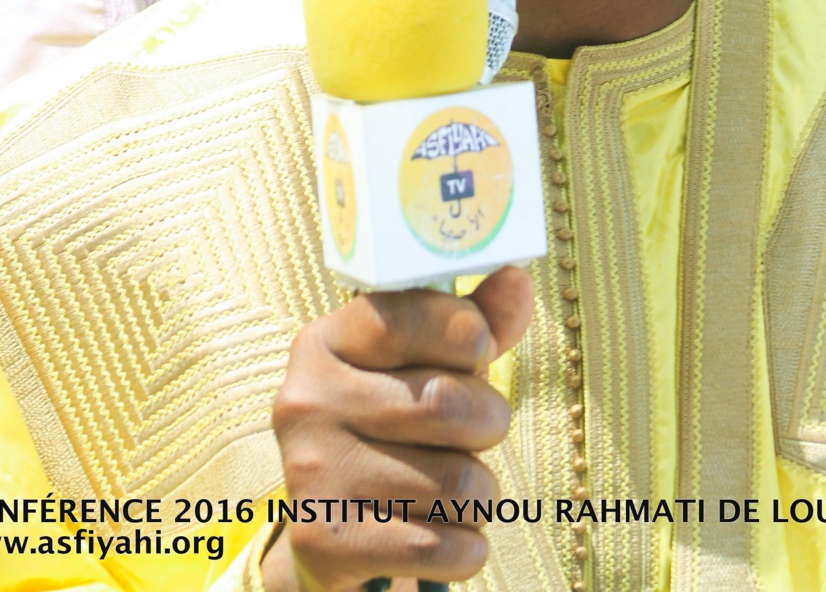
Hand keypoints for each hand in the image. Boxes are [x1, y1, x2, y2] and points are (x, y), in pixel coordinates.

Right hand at [263, 266, 533, 591]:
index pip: (402, 318)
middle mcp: (307, 401)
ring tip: (456, 486)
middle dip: (487, 420)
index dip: (463, 331)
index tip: (480, 348)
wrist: (331, 533)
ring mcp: (313, 472)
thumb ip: (472, 322)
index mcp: (324, 343)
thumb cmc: (393, 426)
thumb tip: (517, 278)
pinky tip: (445, 534)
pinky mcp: (328, 541)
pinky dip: (466, 546)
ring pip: (455, 482)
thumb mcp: (423, 365)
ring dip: (480, 492)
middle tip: (481, 429)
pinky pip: (443, 547)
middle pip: (443, 402)